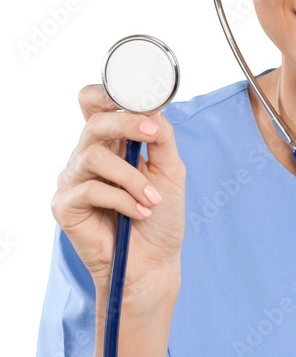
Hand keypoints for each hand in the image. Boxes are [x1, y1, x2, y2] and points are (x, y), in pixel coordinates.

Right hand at [52, 83, 185, 297]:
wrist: (154, 263)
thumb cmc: (161, 218)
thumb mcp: (170, 171)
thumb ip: (161, 138)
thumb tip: (152, 109)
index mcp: (111, 143)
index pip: (94, 103)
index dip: (108, 93)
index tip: (141, 101)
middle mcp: (88, 156)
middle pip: (93, 121)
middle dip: (126, 123)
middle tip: (152, 135)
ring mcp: (73, 179)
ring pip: (94, 156)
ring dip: (131, 178)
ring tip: (152, 199)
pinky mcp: (65, 205)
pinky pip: (90, 189)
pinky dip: (122, 200)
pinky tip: (138, 213)